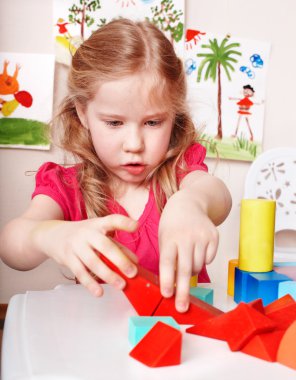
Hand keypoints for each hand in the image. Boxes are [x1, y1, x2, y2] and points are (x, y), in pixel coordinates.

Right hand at [31, 215, 137, 296]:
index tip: (136, 226)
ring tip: (121, 285)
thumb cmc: (83, 236)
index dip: (124, 222)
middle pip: (104, 246)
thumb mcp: (99, 235)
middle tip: (132, 272)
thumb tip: (135, 261)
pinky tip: (99, 292)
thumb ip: (117, 246)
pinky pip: (80, 272)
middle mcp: (87, 233)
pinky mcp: (67, 258)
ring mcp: (76, 245)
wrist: (52, 234)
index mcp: (98, 224)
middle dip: (120, 260)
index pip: (112, 220)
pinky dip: (90, 283)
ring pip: (93, 262)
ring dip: (108, 275)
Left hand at [158, 190, 218, 311]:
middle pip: (185, 269)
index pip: (167, 262)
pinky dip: (202, 261)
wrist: (189, 203)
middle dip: (183, 291)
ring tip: (187, 258)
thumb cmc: (172, 224)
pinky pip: (209, 259)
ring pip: (198, 266)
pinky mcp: (214, 237)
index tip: (166, 295)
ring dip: (192, 272)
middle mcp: (186, 237)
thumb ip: (167, 258)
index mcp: (169, 237)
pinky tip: (197, 249)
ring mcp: (202, 236)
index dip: (167, 280)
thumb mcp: (164, 237)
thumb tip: (171, 285)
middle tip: (182, 308)